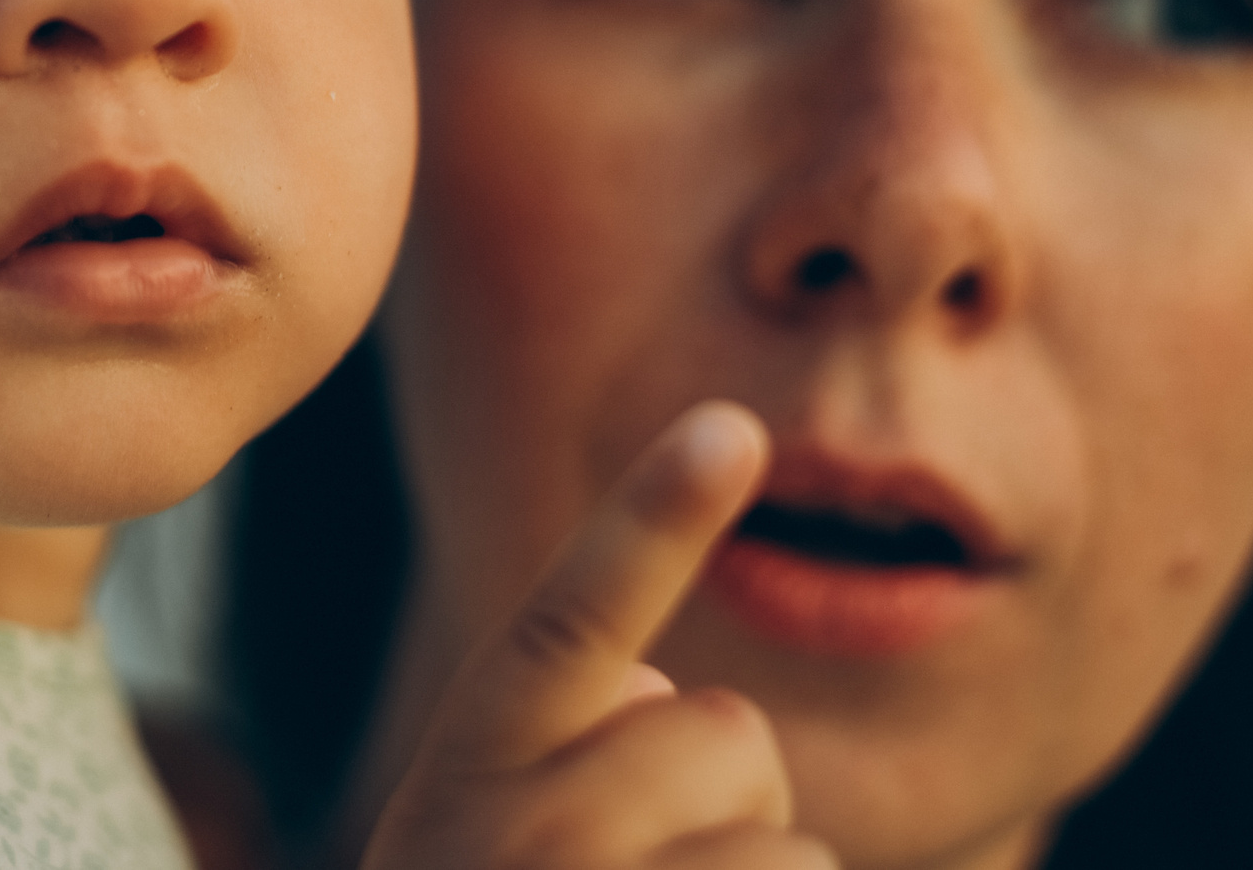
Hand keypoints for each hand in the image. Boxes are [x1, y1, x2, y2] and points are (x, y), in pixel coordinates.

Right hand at [362, 402, 834, 868]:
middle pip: (725, 732)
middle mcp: (528, 839)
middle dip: (723, 805)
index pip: (568, 622)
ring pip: (788, 841)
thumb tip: (655, 689)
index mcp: (465, 776)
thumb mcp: (472, 847)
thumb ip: (547, 752)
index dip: (653, 521)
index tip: (731, 426)